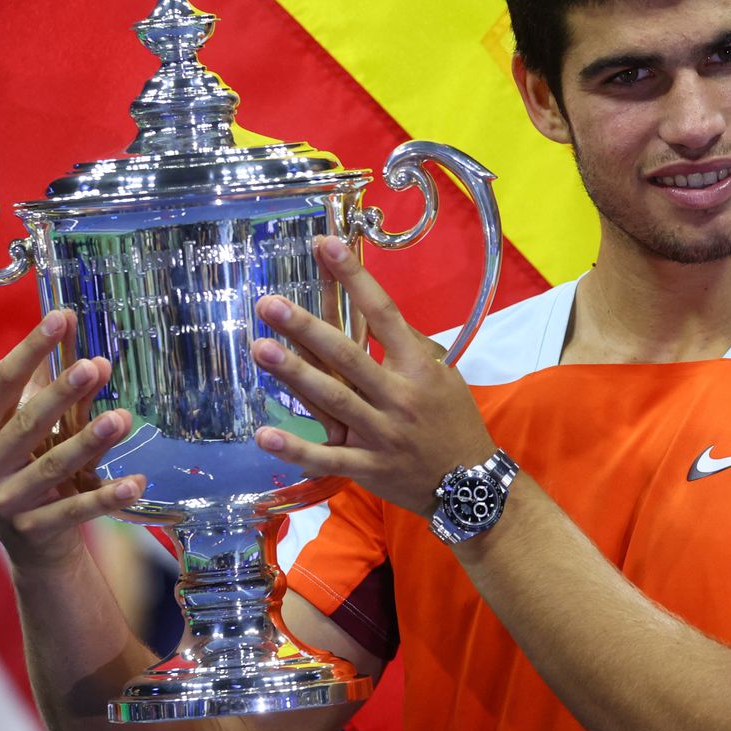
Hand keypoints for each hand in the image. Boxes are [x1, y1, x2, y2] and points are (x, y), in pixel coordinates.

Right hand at [0, 309, 144, 570]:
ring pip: (52, 467)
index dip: (31, 349)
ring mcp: (6, 502)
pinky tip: (136, 482)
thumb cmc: (33, 472)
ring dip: (88, 442)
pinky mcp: (34, 531)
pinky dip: (107, 496)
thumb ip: (57, 394)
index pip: (2, 382)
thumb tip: (84, 342)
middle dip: (60, 395)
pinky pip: (76, 510)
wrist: (33, 548)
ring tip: (122, 419)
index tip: (61, 317)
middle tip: (93, 366)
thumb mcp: (36, 434)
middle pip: (26, 424)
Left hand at [250, 236, 495, 516]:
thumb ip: (409, 345)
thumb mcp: (444, 375)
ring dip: (294, 375)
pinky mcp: (366, 468)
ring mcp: (380, 434)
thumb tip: (372, 311)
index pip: (383, 313)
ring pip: (332, 400)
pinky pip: (326, 458)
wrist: (470, 484)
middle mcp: (398, 396)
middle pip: (347, 356)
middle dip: (307, 327)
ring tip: (260, 348)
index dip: (354, 278)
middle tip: (269, 304)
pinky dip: (295, 448)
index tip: (326, 245)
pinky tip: (263, 434)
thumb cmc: (453, 421)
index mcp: (418, 367)